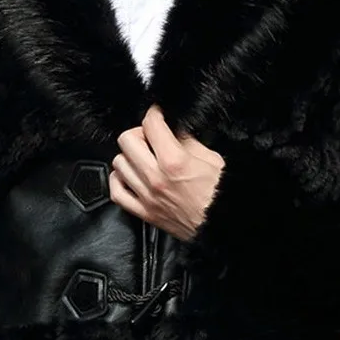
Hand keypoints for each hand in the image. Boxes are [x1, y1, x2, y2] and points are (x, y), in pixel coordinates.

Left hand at [110, 104, 224, 240]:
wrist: (223, 226)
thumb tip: (173, 129)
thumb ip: (188, 142)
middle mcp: (156, 178)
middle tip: (150, 137)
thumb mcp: (212, 159)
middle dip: (139, 133)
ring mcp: (147, 197)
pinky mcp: (144, 213)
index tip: (157, 114)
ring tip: (143, 158)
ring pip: (119, 164)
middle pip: (127, 141)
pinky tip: (129, 175)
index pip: (151, 125)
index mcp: (174, 161)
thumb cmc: (222, 196)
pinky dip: (119, 180)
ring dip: (130, 157)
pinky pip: (116, 192)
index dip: (154, 113)